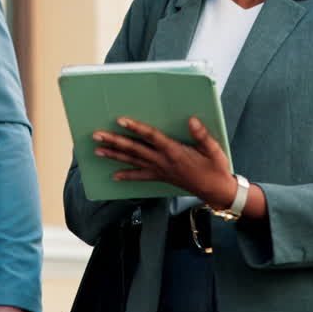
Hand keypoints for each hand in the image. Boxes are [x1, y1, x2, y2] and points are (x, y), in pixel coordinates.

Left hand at [94, 116, 234, 208]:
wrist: (216, 191)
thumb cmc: (216, 168)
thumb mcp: (214, 149)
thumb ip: (202, 135)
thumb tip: (191, 120)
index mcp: (175, 151)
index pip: (151, 136)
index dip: (136, 128)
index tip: (120, 120)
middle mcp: (163, 161)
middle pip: (134, 149)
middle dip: (114, 141)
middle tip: (96, 135)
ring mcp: (160, 170)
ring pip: (133, 162)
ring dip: (114, 156)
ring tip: (97, 151)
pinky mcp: (161, 177)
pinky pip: (140, 177)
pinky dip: (127, 175)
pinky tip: (114, 176)